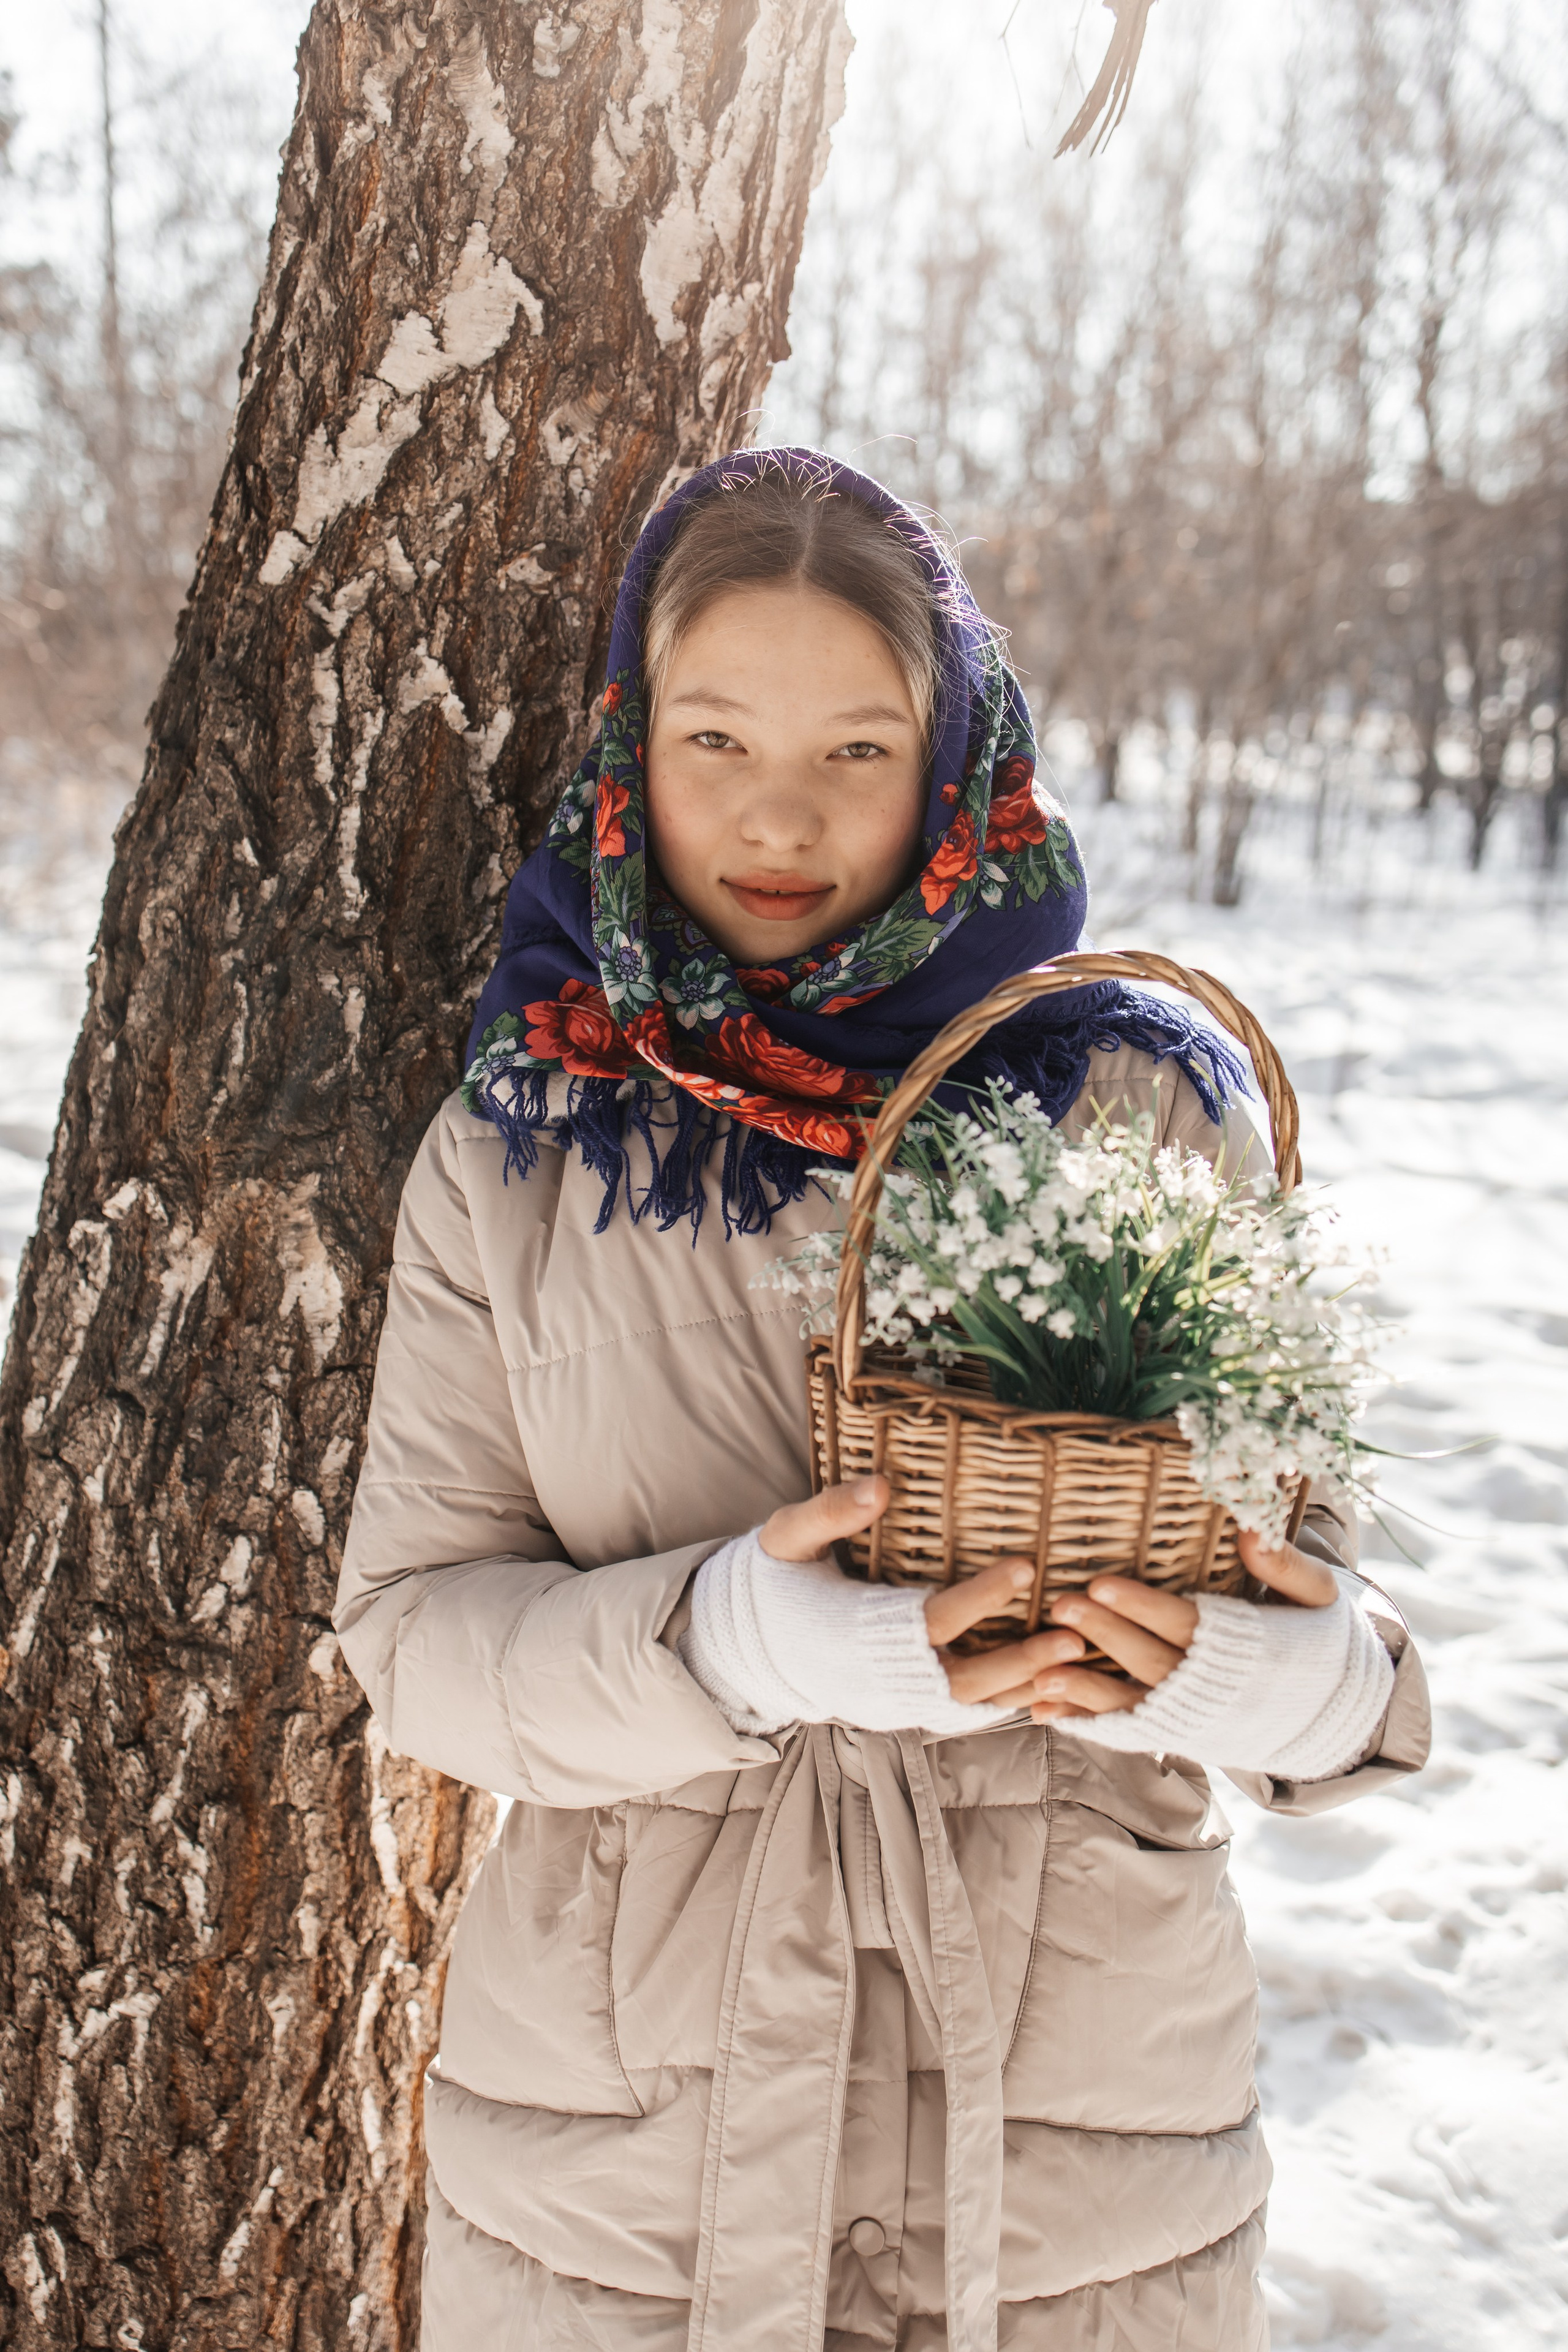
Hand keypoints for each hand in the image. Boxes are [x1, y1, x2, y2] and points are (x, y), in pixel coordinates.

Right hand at [761, 1477, 1089, 1711]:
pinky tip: (1043, 1684)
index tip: (1027, 1567)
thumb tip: (880, 1485)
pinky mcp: (901, 1709)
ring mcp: (893, 1700)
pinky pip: (961, 1712)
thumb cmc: (773, 1582)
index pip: (933, 1618)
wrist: (749, 1646)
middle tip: (1074, 1634)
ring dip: (1025, 1683)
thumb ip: (829, 1512)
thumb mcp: (787, 1538)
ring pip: (970, 1702)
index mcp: (857, 1629)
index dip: (982, 1596)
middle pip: (965, 1678)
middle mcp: (882, 1675)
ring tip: (1076, 1658)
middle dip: (1022, 1659)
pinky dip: (1003, 1702)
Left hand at [1031, 1526, 1339, 1723]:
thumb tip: (1250, 1529)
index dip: (1142, 1606)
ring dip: (1085, 1691)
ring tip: (1039, 1677)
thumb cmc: (1324, 1640)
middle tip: (1059, 1606)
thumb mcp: (1319, 1597)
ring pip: (1133, 1706)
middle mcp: (1216, 1691)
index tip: (1101, 1582)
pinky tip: (1047, 1712)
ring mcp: (1195, 1720)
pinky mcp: (1182, 1736)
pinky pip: (1129, 1733)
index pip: (1186, 1626)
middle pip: (1151, 1662)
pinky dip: (1088, 1724)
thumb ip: (1285, 1565)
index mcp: (1249, 1650)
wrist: (1341, 1714)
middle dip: (1103, 1635)